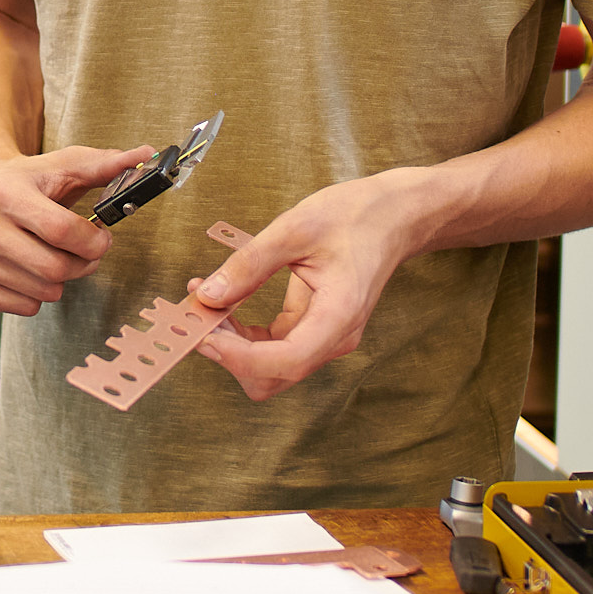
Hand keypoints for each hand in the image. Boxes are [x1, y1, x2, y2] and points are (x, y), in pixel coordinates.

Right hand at [0, 142, 155, 314]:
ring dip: (59, 280)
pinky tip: (28, 269)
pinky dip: (35, 294)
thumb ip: (106, 165)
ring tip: (51, 255)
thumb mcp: (64, 166)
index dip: (94, 241)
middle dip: (81, 264)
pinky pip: (22, 307)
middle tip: (82, 252)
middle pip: (54, 269)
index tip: (102, 238)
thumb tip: (147, 155)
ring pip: (41, 292)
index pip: (63, 231)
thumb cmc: (25, 178)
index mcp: (4, 191)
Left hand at [185, 173, 433, 399]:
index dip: (239, 357)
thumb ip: (250, 264)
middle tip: (198, 316)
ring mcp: (324, 338)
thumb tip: (208, 294)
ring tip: (205, 305)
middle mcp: (334, 338)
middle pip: (272, 377)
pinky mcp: (313, 330)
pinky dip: (242, 335)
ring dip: (232, 346)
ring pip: (268, 368)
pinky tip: (222, 303)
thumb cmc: (356, 216)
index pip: (286, 360)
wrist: (394, 216)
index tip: (204, 334)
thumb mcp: (295, 229)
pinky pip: (271, 348)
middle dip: (230, 354)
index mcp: (339, 316)